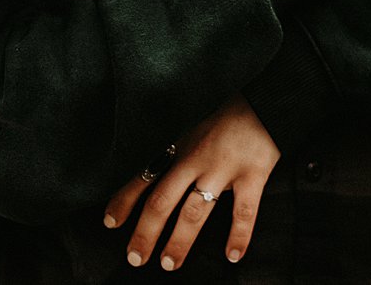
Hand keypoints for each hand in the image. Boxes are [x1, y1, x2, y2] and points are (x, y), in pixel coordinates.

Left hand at [103, 95, 278, 270]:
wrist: (261, 107)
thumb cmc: (222, 128)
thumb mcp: (189, 139)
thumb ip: (173, 164)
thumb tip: (151, 191)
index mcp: (178, 153)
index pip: (144, 178)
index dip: (125, 201)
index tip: (109, 222)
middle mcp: (195, 162)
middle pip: (163, 200)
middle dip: (146, 231)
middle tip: (136, 258)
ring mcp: (222, 170)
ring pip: (195, 211)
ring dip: (180, 240)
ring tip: (169, 263)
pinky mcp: (252, 176)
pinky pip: (244, 211)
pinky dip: (238, 235)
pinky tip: (232, 256)